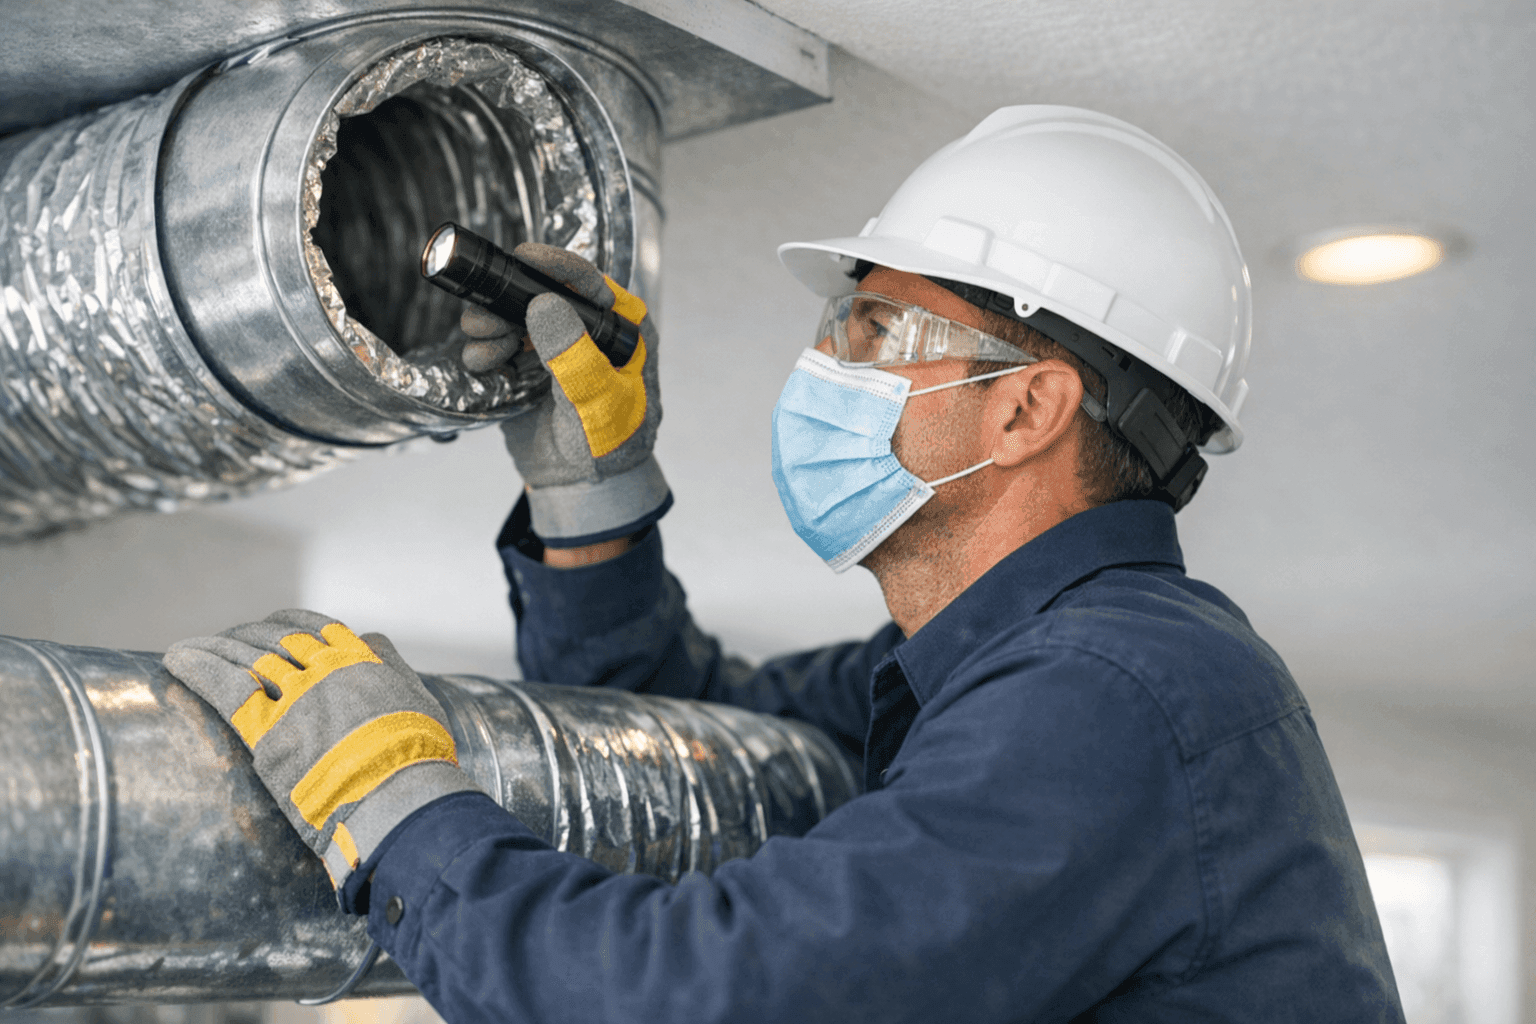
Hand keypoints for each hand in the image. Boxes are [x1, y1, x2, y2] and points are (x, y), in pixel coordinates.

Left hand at [163, 610, 479, 892]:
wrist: (400, 796)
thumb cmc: (418, 758)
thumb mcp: (418, 698)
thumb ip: (392, 665)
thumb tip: (373, 639)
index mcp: (361, 662)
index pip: (317, 629)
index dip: (290, 624)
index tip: (273, 624)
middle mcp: (325, 670)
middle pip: (276, 641)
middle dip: (248, 637)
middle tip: (227, 640)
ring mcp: (296, 698)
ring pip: (247, 657)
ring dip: (216, 647)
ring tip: (192, 646)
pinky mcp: (270, 732)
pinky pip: (225, 687)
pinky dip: (199, 667)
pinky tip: (178, 658)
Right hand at [461, 244, 668, 547]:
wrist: (584, 489)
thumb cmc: (611, 446)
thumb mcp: (598, 400)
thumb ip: (573, 355)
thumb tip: (544, 303)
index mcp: (620, 328)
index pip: (587, 281)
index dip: (553, 263)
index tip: (522, 255)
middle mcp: (584, 329)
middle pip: (537, 289)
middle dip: (506, 298)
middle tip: (485, 319)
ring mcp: (551, 347)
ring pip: (509, 313)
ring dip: (488, 324)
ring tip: (486, 348)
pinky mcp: (524, 367)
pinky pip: (495, 343)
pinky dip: (482, 349)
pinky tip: (484, 364)